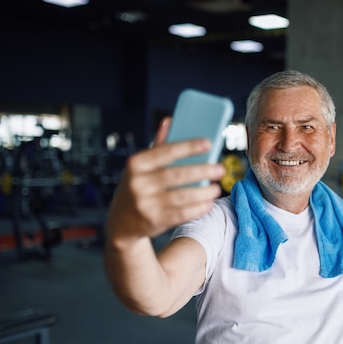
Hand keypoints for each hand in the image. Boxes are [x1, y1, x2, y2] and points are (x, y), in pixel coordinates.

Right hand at [106, 118, 225, 241]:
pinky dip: (199, 207)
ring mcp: (146, 204)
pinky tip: (208, 202)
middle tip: (220, 169)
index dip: (189, 147)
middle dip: (204, 171)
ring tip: (216, 188)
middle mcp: (139, 183)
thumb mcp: (141, 167)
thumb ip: (157, 147)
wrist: (121, 223)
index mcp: (136, 164)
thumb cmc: (137, 187)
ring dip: (205, 192)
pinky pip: (183, 213)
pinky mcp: (155, 221)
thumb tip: (170, 121)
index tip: (208, 143)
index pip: (166, 151)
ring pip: (183, 196)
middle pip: (178, 174)